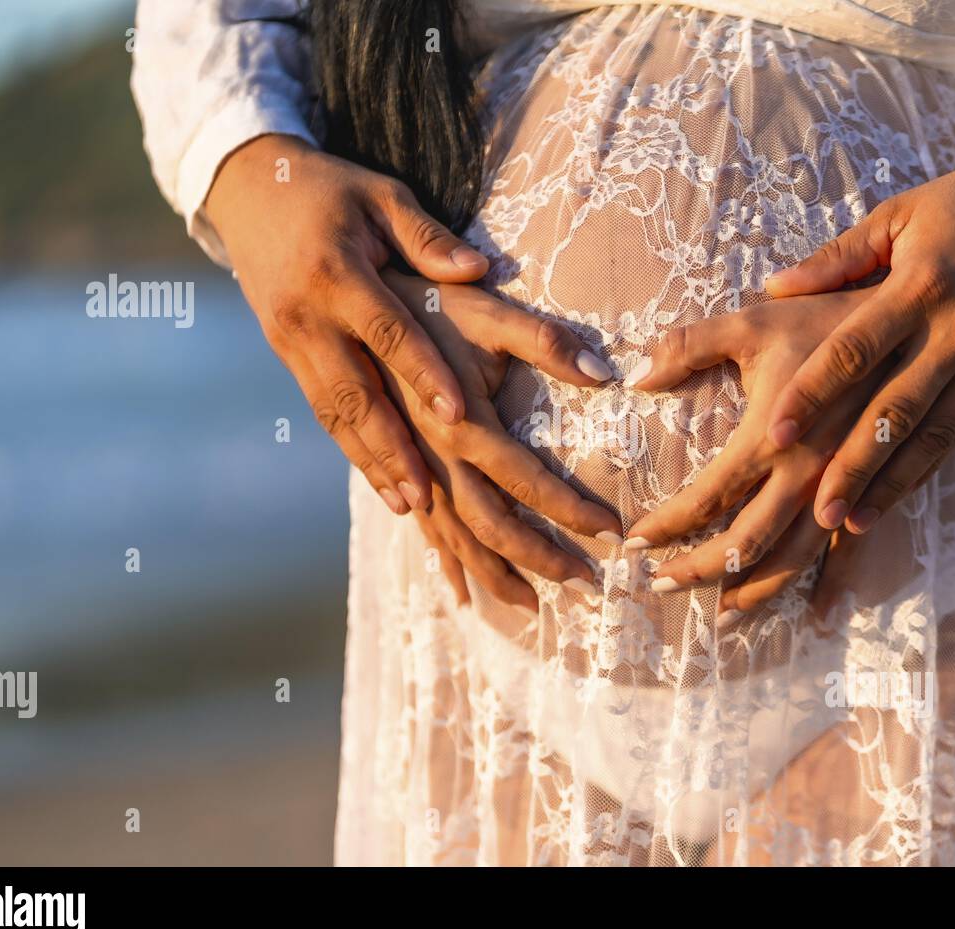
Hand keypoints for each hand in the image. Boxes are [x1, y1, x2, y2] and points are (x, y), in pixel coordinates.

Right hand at [205, 134, 488, 513]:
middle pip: (354, 392)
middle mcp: (306, 316)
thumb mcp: (381, 195)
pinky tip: (382, 483)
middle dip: (392, 447)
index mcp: (335, 272)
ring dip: (372, 463)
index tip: (458, 414)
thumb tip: (477, 271)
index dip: (422, 373)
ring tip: (411, 507)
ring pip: (334, 414)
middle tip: (429, 496)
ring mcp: (289, 341)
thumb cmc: (332, 189)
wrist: (248, 190)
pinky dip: (353, 449)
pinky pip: (322, 411)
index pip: (386, 331)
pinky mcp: (285, 356)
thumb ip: (427, 236)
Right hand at [379, 271, 622, 597]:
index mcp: (460, 422)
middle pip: (490, 526)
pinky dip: (444, 563)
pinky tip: (461, 594)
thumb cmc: (422, 297)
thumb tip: (605, 371)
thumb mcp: (483, 309)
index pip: (527, 480)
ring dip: (494, 574)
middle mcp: (430, 456)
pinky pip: (419, 529)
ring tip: (532, 608)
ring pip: (452, 539)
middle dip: (540, 558)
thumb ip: (543, 339)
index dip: (571, 509)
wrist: (340, 295)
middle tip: (588, 584)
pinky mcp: (390, 466)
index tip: (614, 532)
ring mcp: (406, 468)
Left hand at [622, 288, 886, 621]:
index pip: (705, 498)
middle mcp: (808, 474)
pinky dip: (830, 583)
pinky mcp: (877, 487)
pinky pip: (853, 548)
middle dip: (700, 570)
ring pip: (795, 557)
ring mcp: (846, 487)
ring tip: (722, 617)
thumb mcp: (753, 321)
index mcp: (771, 436)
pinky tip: (814, 612)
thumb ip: (687, 346)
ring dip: (756, 591)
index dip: (665, 525)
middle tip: (661, 586)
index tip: (632, 543)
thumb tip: (634, 377)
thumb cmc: (828, 315)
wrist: (917, 317)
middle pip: (746, 542)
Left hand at [765, 128, 954, 533]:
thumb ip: (836, 259)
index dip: (813, 393)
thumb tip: (772, 288)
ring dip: (890, 483)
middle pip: (895, 409)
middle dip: (852, 465)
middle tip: (814, 513)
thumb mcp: (900, 215)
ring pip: (934, 433)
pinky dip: (928, 466)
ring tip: (849, 523)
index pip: (855, 349)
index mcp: (921, 284)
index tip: (774, 433)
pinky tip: (895, 496)